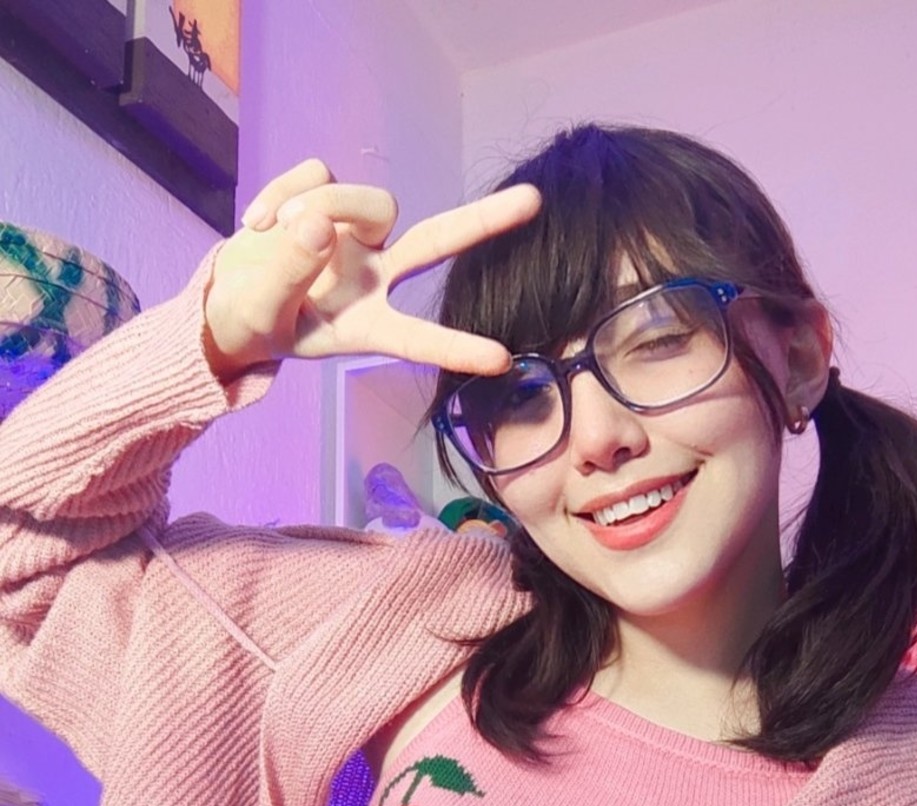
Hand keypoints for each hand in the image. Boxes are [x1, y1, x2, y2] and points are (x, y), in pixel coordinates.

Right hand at [203, 158, 541, 380]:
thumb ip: (286, 276)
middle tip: (535, 202)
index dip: (457, 347)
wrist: (222, 298)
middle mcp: (373, 278)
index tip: (502, 359)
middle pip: (436, 242)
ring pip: (367, 201)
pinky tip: (258, 222)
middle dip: (484, 222)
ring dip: (324, 205)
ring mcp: (353, 237)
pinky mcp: (326, 198)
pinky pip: (317, 175)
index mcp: (365, 325)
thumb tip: (316, 224)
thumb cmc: (252, 321)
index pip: (418, 338)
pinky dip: (281, 193)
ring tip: (271, 231)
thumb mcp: (260, 315)